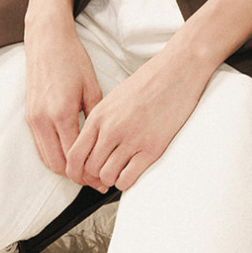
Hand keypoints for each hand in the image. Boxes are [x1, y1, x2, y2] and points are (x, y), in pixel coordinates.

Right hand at [24, 19, 102, 180]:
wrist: (47, 40)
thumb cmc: (72, 59)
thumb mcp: (91, 86)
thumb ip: (96, 116)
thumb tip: (105, 140)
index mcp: (61, 114)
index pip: (74, 157)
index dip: (89, 172)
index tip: (102, 179)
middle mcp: (43, 120)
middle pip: (58, 165)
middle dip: (77, 176)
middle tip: (95, 180)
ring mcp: (33, 119)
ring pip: (46, 159)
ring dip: (64, 168)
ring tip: (84, 169)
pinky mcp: (29, 116)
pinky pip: (40, 146)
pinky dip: (53, 156)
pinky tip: (68, 154)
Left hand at [65, 46, 208, 191]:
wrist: (177, 71)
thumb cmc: (149, 81)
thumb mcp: (115, 97)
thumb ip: (102, 121)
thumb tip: (94, 145)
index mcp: (100, 114)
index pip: (75, 154)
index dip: (75, 171)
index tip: (82, 175)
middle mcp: (112, 128)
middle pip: (89, 169)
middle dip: (94, 177)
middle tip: (102, 176)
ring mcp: (132, 139)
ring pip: (107, 176)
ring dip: (111, 179)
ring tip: (118, 172)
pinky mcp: (151, 148)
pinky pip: (128, 179)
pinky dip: (126, 182)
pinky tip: (131, 172)